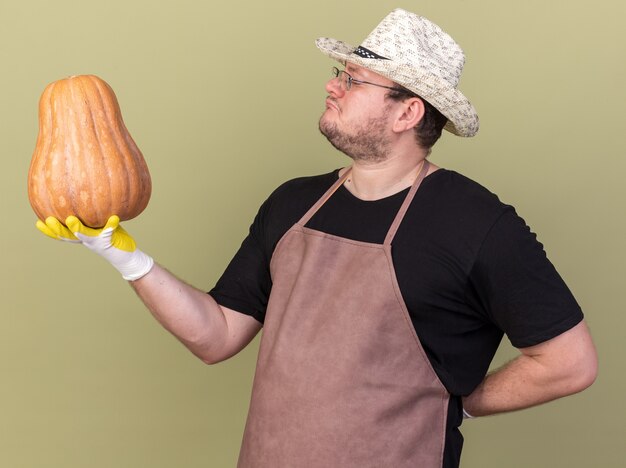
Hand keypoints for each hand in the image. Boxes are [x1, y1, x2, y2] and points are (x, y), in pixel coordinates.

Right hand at [36, 215, 153, 280]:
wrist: (128, 258)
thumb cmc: (114, 239)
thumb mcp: (102, 226)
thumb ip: (94, 216)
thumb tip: (86, 194)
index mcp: (83, 237)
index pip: (63, 234)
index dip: (50, 231)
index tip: (38, 223)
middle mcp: (88, 241)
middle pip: (69, 236)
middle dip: (57, 229)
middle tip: (47, 220)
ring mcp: (99, 242)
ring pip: (85, 236)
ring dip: (77, 229)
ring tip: (71, 219)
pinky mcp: (111, 241)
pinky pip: (110, 231)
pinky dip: (111, 224)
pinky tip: (114, 216)